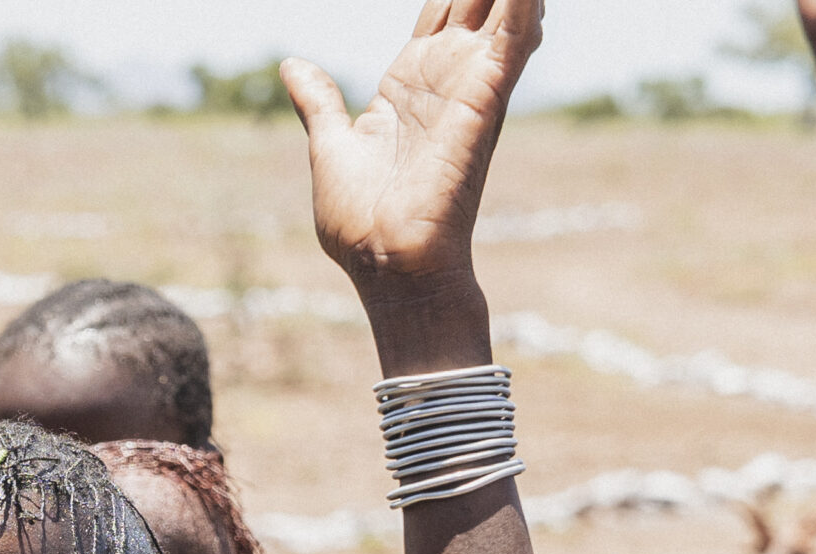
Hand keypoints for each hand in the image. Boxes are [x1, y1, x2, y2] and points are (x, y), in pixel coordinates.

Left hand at [281, 0, 543, 297]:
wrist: (384, 266)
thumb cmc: (360, 223)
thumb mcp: (329, 146)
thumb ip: (319, 103)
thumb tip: (293, 66)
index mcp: (410, 85)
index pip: (438, 12)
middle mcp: (447, 80)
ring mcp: (469, 88)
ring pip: (504, 9)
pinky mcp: (484, 101)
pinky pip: (511, 39)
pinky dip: (522, 6)